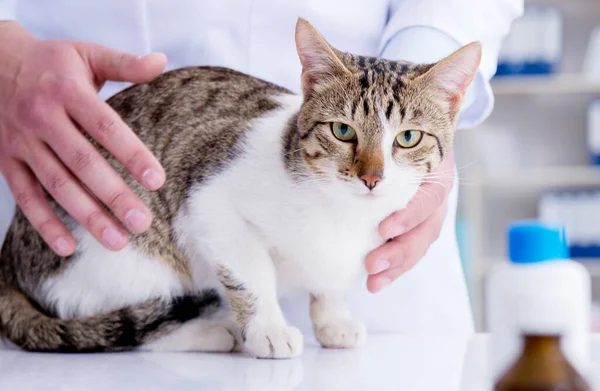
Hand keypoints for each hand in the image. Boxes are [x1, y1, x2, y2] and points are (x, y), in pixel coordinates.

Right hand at [0, 22, 166, 255]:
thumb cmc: (51, 62)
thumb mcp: (86, 53)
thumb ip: (124, 63)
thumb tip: (162, 61)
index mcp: (67, 92)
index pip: (105, 127)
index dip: (131, 154)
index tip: (157, 180)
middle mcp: (43, 119)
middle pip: (83, 163)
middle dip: (113, 195)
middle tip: (142, 221)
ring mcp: (22, 143)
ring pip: (56, 185)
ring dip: (87, 216)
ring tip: (117, 241)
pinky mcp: (7, 161)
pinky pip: (25, 196)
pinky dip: (44, 223)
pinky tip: (68, 247)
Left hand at [365, 150, 455, 292]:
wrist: (418, 138)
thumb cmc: (401, 137)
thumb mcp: (399, 135)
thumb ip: (384, 145)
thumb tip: (352, 153)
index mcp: (438, 173)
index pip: (429, 198)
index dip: (409, 216)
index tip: (383, 230)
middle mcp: (438, 197)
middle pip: (426, 230)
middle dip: (399, 251)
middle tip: (372, 265)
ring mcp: (432, 215)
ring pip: (420, 246)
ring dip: (396, 267)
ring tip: (373, 283)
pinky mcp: (420, 229)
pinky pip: (412, 252)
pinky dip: (396, 268)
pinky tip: (377, 281)